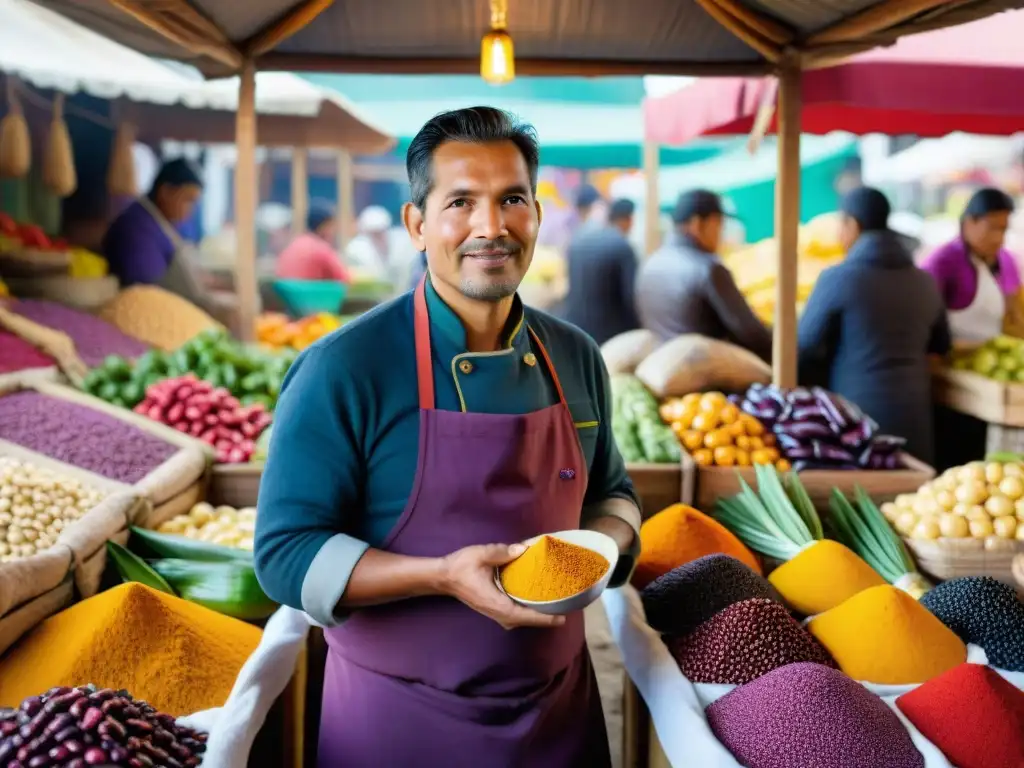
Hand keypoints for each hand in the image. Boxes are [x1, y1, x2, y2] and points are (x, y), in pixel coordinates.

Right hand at [438, 543, 565, 629]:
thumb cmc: (461, 566)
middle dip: (545, 618)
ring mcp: (495, 613)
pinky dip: (529, 613)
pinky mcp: (494, 609)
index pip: (522, 615)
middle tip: (567, 609)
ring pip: (521, 620)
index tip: (560, 618)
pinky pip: (516, 615)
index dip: (542, 618)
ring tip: (557, 607)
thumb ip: (502, 552)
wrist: (444, 577)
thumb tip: (524, 549)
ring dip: (537, 616)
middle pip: (525, 621)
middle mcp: (497, 612)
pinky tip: (538, 603)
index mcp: (495, 602)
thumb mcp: (481, 554)